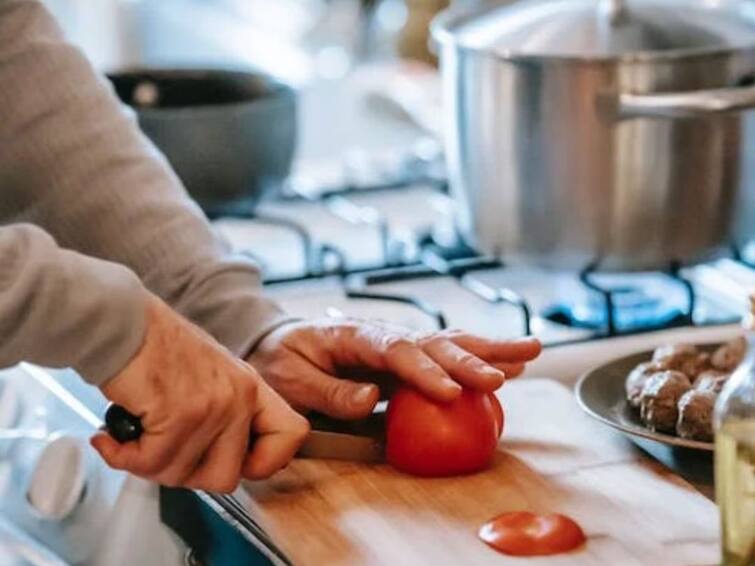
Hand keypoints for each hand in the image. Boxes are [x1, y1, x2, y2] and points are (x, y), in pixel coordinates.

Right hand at [91, 295, 309, 491]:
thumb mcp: (210, 376)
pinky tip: (113, 439)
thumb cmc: (153, 347)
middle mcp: (239, 396)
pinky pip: (152, 462)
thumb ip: (224, 416)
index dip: (266, 462)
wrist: (122, 322)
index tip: (237, 465)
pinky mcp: (180, 413)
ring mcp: (214, 405)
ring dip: (147, 464)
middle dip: (185, 474)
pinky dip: (124, 458)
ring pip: (183, 475)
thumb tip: (220, 463)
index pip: (292, 435)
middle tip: (161, 453)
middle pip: (228, 477)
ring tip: (134, 436)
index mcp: (250, 387)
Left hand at [248, 319, 541, 418]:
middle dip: (470, 358)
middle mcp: (385, 333)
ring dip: (489, 348)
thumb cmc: (283, 360)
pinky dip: (480, 359)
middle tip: (501, 375)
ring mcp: (400, 343)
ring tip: (529, 352)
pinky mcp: (408, 357)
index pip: (396, 349)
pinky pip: (447, 357)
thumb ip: (329, 390)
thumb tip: (371, 398)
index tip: (448, 391)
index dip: (424, 370)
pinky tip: (509, 368)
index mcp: (355, 335)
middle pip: (434, 341)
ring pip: (450, 342)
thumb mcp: (291, 377)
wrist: (280, 342)